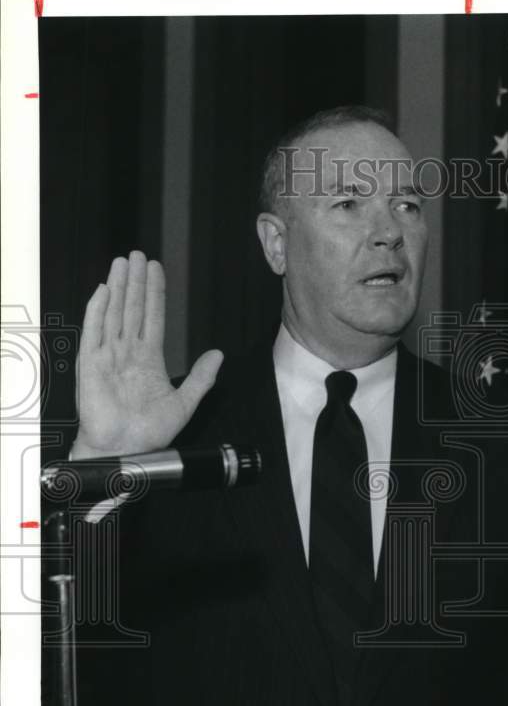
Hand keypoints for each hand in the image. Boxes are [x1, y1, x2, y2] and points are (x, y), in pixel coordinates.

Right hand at [71, 251, 222, 458]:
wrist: (127, 451)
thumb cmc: (150, 433)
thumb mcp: (185, 402)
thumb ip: (201, 377)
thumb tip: (218, 354)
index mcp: (148, 360)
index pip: (152, 318)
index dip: (154, 294)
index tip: (156, 269)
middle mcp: (127, 354)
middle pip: (132, 309)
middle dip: (135, 282)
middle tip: (137, 254)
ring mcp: (108, 357)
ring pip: (114, 314)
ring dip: (118, 288)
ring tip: (122, 263)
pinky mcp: (91, 366)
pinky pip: (93, 333)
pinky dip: (97, 311)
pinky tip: (103, 291)